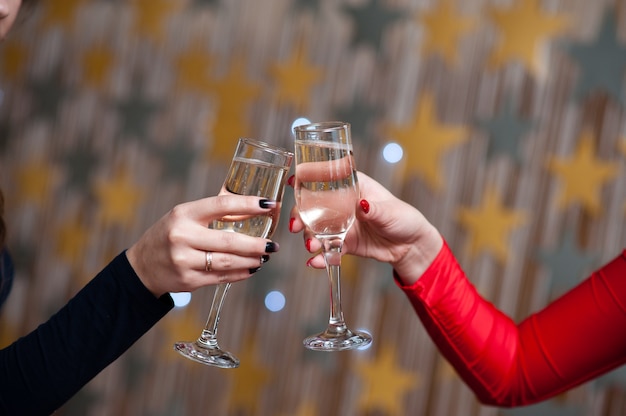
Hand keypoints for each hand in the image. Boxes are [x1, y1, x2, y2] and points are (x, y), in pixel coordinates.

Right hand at [127, 196, 278, 296]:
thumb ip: (213, 214)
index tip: (269, 204)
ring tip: (264, 257)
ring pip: (227, 262)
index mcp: (184, 214)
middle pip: (229, 241)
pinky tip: (251, 269)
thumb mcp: (184, 217)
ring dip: (251, 260)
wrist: (141, 267)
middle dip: (256, 244)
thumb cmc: (169, 235)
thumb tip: (252, 210)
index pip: (222, 205)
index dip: (249, 205)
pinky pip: (221, 277)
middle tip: (273, 245)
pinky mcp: (188, 281)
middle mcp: (182, 236)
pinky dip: (240, 273)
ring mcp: (184, 260)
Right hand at [289, 172, 441, 284]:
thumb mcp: (391, 211)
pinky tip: (314, 262)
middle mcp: (342, 204)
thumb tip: (363, 205)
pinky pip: (328, 249)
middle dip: (300, 215)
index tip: (292, 182)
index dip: (307, 179)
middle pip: (313, 206)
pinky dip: (320, 257)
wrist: (411, 246)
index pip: (326, 179)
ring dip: (309, 237)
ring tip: (311, 247)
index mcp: (353, 186)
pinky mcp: (344, 244)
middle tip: (295, 226)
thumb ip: (375, 209)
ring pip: (316, 229)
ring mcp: (340, 225)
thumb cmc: (404, 218)